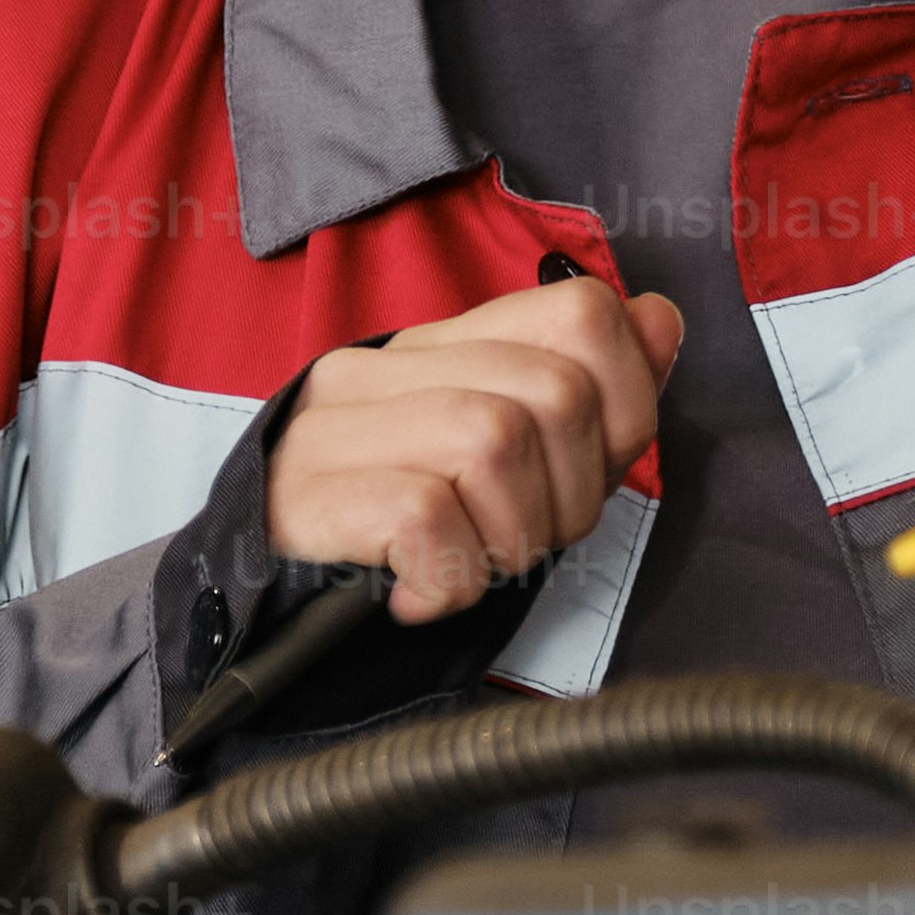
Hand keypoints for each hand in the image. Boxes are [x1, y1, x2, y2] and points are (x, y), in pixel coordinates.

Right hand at [271, 279, 681, 622]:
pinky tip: (422, 595)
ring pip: (494, 440)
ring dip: (512, 538)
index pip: (582, 312)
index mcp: (445, 346)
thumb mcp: (506, 462)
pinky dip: (449, 575)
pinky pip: (426, 514)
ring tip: (472, 567)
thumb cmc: (398, 535)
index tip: (585, 475)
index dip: (625, 404)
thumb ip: (585, 391)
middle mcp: (388, 366)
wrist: (256, 602)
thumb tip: (659, 319)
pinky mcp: (309, 494)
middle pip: (553, 393)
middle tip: (520, 542)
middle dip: (572, 497)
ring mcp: (339, 425)